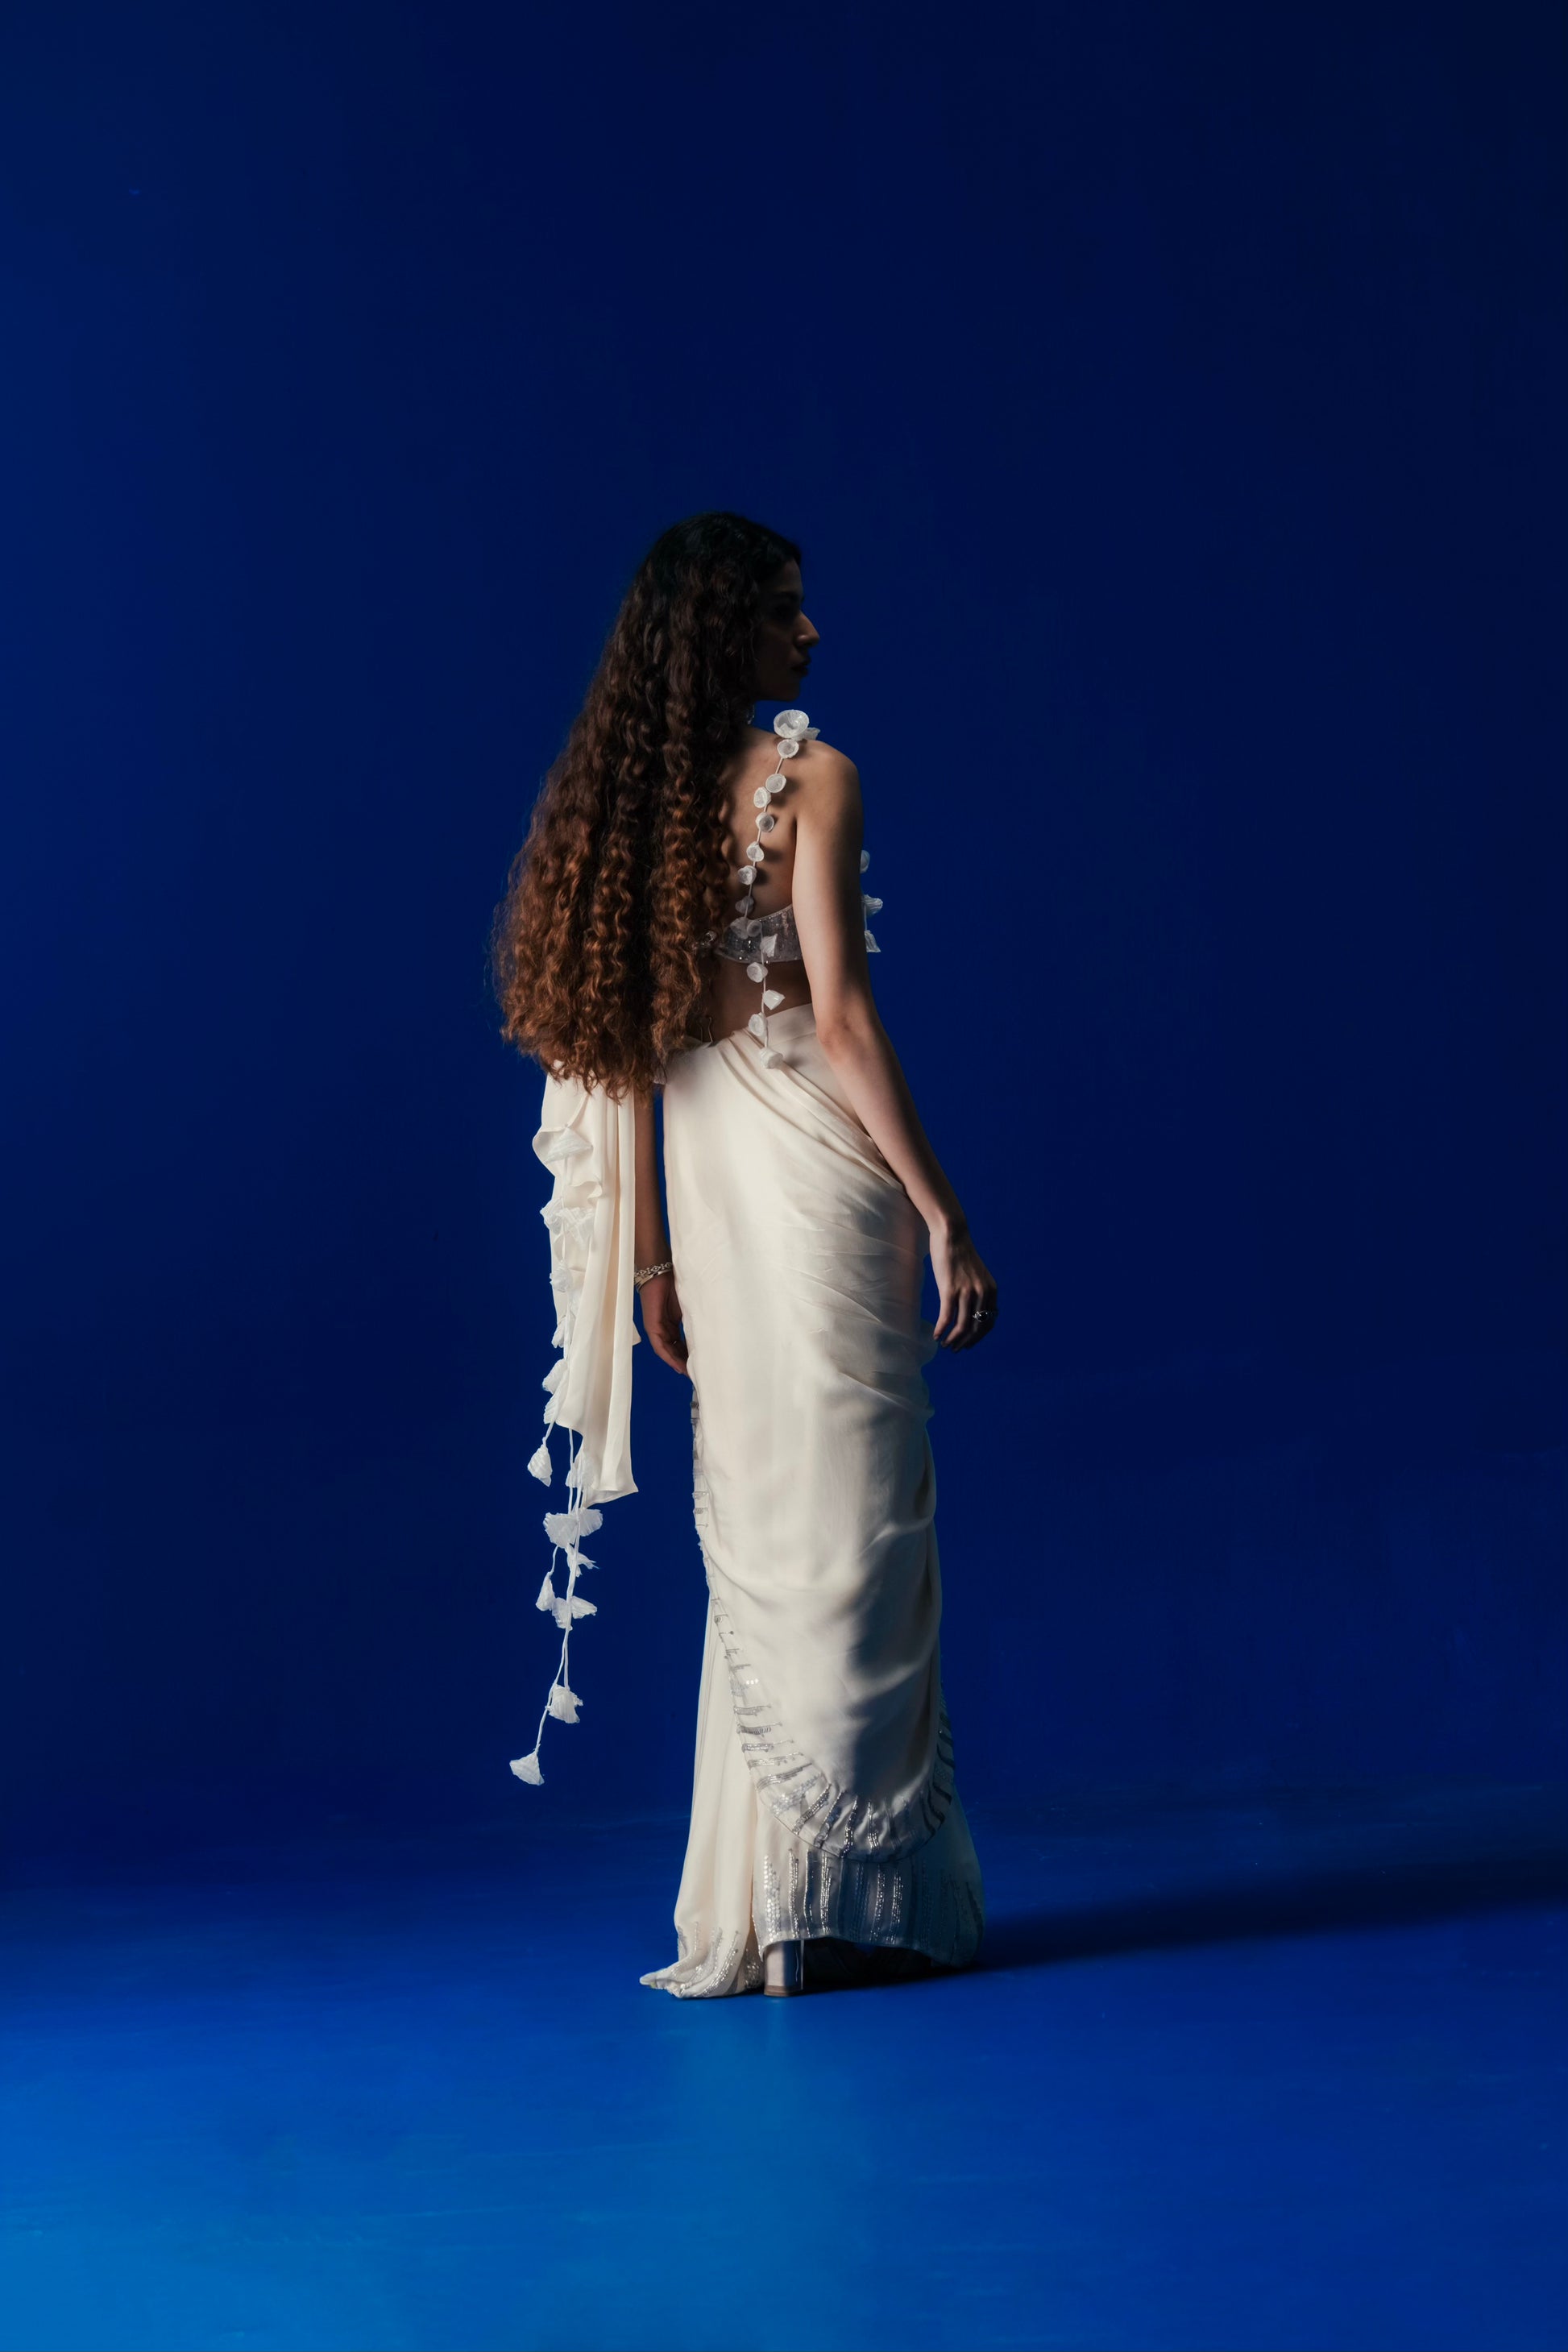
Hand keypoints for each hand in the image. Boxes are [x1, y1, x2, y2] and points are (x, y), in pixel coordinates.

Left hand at [637, 1270, 689, 1375]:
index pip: (681, 1345)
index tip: (699, 1365)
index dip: (689, 1356)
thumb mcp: (687, 1308)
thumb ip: (692, 1321)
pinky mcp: (651, 1327)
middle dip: (684, 1363)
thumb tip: (705, 1333)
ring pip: (666, 1351)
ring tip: (688, 1373)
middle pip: (674, 1351)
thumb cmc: (674, 1286)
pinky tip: (676, 1364)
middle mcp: (663, 1329)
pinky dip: (668, 1356)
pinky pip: (659, 1346)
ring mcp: (656, 1329)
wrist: (660, 1273)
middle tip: (695, 1374)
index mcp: (672, 1325)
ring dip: (677, 1363)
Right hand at [930, 1222, 996, 1351]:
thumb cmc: (960, 1253)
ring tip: (945, 1345)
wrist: (951, 1234)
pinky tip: (936, 1336)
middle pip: (976, 1328)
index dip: (979, 1337)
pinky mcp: (950, 1290)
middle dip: (965, 1343)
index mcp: (991, 1290)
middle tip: (955, 1349)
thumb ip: (978, 1290)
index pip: (989, 1322)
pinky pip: (947, 1318)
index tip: (968, 1344)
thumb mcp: (976, 1274)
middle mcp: (982, 1293)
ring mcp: (967, 1292)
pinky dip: (941, 1330)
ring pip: (962, 1326)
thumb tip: (971, 1309)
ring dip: (953, 1340)